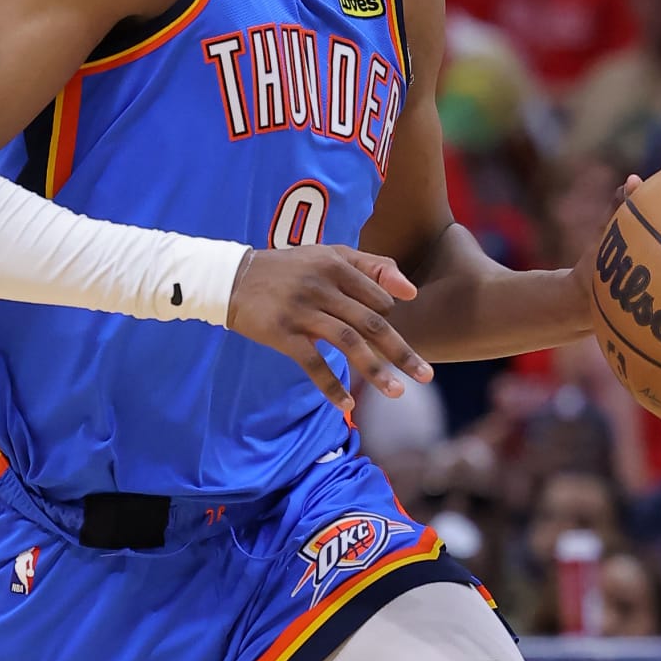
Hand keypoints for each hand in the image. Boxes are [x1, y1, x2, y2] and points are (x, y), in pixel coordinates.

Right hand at [227, 248, 433, 420]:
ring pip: (348, 343)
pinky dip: (331, 385)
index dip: (391, 321)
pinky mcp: (283, 333)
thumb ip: (371, 266)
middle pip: (372, 323)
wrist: (233, 279)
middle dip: (402, 352)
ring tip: (397, 393)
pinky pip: (313, 363)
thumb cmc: (289, 269)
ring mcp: (302, 310)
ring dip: (375, 370)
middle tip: (426, 376)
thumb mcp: (328, 256)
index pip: (379, 299)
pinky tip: (348, 405)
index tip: (395, 343)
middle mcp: (322, 286)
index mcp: (337, 265)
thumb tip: (410, 291)